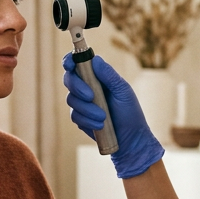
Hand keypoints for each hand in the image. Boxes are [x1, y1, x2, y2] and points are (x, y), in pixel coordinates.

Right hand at [62, 53, 163, 178]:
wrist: (130, 139)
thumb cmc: (130, 112)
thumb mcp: (123, 91)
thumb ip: (109, 75)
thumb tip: (95, 59)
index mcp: (98, 76)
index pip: (78, 63)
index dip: (69, 61)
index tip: (70, 65)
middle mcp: (87, 86)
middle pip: (69, 79)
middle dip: (77, 87)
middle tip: (90, 96)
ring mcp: (82, 102)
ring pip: (71, 99)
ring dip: (87, 109)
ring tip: (103, 117)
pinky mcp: (80, 117)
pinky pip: (75, 115)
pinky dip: (87, 120)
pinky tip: (100, 125)